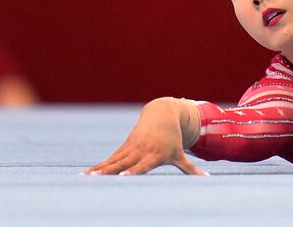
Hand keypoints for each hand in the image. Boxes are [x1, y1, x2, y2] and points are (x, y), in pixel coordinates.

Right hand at [83, 97, 207, 175]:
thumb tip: (206, 177)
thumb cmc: (173, 139)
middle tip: (97, 179)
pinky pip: (110, 159)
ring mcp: (131, 148)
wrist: (163, 114)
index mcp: (155, 156)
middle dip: (111, 172)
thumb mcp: (180, 153)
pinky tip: (87, 175)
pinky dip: (99, 166)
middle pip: (124, 164)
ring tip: (86, 178)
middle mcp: (141, 152)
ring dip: (100, 170)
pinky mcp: (124, 147)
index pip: (142, 166)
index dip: (133, 171)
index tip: (124, 177)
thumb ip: (190, 168)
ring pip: (114, 161)